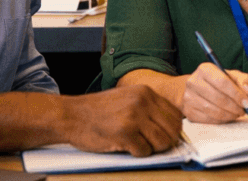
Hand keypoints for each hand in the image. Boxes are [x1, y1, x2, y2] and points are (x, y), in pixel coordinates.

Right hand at [64, 84, 181, 155]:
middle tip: (154, 145)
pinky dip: (138, 153)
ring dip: (153, 149)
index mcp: (145, 92)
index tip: (166, 136)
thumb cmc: (97, 111)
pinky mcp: (125, 133)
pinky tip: (127, 147)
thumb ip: (148, 108)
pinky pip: (145, 151)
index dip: (173, 129)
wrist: (71, 115)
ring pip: (162, 141)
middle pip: (172, 129)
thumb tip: (172, 126)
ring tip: (139, 145)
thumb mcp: (127, 99)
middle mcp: (142, 101)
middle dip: (166, 141)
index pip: (176, 114)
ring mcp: (134, 117)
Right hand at [182, 62, 247, 123]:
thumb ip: (243, 80)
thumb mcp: (231, 75)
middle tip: (244, 110)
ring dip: (229, 115)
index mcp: (205, 69)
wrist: (197, 88)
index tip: (247, 103)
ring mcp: (189, 97)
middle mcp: (194, 82)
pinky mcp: (188, 111)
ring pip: (214, 111)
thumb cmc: (217, 81)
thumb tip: (247, 90)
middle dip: (235, 107)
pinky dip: (221, 120)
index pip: (223, 82)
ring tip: (237, 113)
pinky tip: (227, 116)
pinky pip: (208, 120)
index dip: (237, 94)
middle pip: (219, 98)